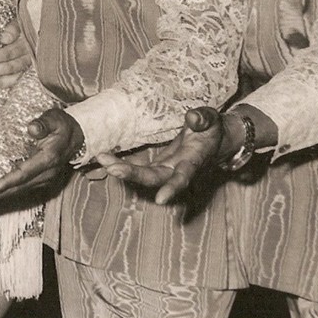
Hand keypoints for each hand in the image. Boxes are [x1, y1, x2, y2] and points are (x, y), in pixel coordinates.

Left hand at [0, 18, 31, 86]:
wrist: (42, 24)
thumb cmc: (30, 20)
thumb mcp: (21, 20)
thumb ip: (14, 28)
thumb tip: (4, 40)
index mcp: (27, 41)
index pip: (9, 53)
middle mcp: (30, 54)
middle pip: (10, 66)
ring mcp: (31, 62)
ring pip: (15, 75)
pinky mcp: (31, 68)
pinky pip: (19, 78)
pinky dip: (7, 83)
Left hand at [0, 108, 83, 203]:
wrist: (77, 138)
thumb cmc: (62, 125)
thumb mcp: (55, 118)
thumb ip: (44, 123)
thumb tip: (31, 128)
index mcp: (48, 159)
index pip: (24, 174)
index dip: (6, 183)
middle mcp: (45, 174)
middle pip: (15, 187)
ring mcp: (42, 180)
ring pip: (15, 190)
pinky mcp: (37, 180)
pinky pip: (17, 187)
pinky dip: (0, 189)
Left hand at [97, 107, 227, 204]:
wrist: (215, 142)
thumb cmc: (212, 130)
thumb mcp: (212, 120)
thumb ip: (203, 119)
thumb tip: (192, 117)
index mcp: (194, 160)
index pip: (184, 175)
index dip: (173, 187)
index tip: (161, 200)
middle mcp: (178, 169)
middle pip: (155, 178)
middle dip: (133, 175)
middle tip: (111, 167)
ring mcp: (166, 168)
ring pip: (143, 174)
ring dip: (122, 169)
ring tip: (102, 158)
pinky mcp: (158, 164)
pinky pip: (139, 167)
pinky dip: (123, 164)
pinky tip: (105, 158)